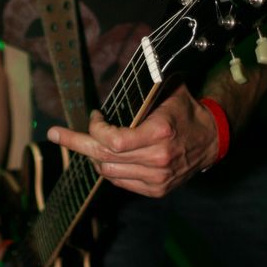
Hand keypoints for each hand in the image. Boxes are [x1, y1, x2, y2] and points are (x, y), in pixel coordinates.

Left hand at [47, 82, 218, 197]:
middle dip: (77, 143)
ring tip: (91, 141)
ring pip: (108, 171)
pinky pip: (119, 181)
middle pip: (104, 157)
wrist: (211, 139)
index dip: (95, 130)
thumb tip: (113, 77)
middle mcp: (158, 160)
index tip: (94, 115)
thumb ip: (141, 91)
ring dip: (94, 156)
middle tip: (55, 134)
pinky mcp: (156, 190)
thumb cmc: (184, 111)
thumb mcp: (166, 92)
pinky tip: (107, 155)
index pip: (113, 141)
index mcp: (159, 134)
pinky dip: (108, 168)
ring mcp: (157, 178)